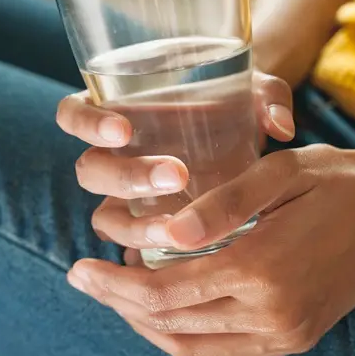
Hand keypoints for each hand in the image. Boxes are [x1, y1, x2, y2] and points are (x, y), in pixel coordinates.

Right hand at [55, 71, 295, 249]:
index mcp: (118, 110)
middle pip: (91, 171)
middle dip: (127, 176)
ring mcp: (125, 199)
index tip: (124, 129)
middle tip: (176, 175)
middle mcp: (113, 157)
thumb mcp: (253, 90)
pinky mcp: (146, 231)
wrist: (244, 139)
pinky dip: (143, 259)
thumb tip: (281, 126)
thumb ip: (267, 97)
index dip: (88, 123)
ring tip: (175, 230)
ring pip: (106, 218)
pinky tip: (170, 265)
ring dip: (135, 225)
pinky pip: (128, 252)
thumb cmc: (235, 104)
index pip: (73, 114)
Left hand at [65, 143, 354, 355]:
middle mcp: (272, 312)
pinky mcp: (296, 339)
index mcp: (261, 268)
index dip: (113, 284)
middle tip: (87, 279)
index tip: (78, 267)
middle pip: (171, 325)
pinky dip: (186, 342)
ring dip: (147, 328)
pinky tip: (167, 315)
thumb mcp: (277, 173)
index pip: (164, 290)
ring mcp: (286, 333)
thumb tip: (163, 231)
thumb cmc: (334, 179)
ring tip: (119, 296)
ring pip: (193, 350)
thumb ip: (220, 204)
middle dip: (119, 304)